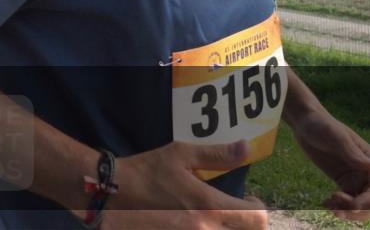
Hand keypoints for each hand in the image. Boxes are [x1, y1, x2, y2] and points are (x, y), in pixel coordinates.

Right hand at [99, 141, 267, 228]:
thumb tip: (247, 147)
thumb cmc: (147, 171)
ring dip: (229, 228)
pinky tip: (198, 224)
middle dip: (247, 223)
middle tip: (235, 211)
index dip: (258, 208)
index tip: (247, 199)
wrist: (112, 194)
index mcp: (208, 207)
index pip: (256, 219)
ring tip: (217, 218)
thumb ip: (216, 154)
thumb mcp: (180, 155)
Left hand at [289, 111, 369, 220]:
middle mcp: (368, 172)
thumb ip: (352, 152)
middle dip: (360, 211)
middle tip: (337, 210)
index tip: (352, 204)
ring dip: (350, 212)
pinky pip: (349, 202)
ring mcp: (356, 178)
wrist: (304, 123)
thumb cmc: (320, 124)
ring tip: (330, 206)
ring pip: (363, 205)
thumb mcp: (335, 136)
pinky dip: (340, 207)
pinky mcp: (343, 182)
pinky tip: (325, 203)